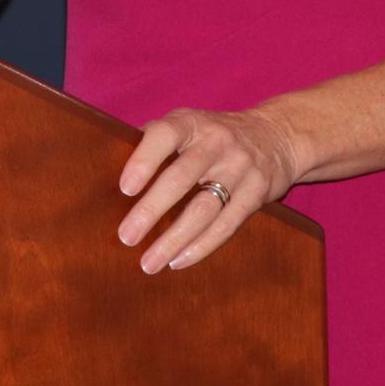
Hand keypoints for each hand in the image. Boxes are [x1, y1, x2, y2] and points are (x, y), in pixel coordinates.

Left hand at [115, 106, 301, 273]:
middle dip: (152, 210)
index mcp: (191, 123)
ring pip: (204, 209)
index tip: (124, 188)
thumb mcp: (188, 123)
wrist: (277, 135)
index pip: (163, 135)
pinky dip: (201, 246)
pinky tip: (178, 260)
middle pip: (181, 178)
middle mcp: (216, 142)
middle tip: (127, 237)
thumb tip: (107, 167)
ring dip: (174, 239)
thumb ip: (155, 141)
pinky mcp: (256, 194)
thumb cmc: (213, 134)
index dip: (143, 160)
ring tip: (149, 262)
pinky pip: (226, 224)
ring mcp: (239, 168)